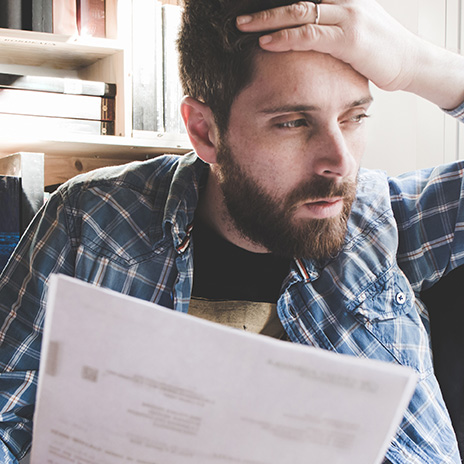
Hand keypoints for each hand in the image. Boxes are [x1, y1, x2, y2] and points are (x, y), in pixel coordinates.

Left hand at [236, 0, 422, 92]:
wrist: (410, 61)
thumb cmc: (378, 48)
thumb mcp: (352, 27)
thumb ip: (329, 21)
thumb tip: (304, 26)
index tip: (254, 3)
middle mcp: (344, 0)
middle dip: (266, 7)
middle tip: (240, 14)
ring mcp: (348, 16)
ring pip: (299, 12)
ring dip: (267, 20)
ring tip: (243, 26)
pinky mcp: (349, 38)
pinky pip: (310, 36)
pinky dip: (286, 38)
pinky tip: (267, 41)